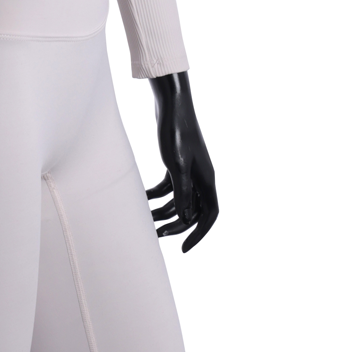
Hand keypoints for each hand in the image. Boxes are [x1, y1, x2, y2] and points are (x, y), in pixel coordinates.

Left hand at [146, 71, 217, 251]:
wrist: (170, 102)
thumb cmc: (176, 131)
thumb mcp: (177, 164)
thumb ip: (182, 192)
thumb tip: (186, 218)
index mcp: (207, 179)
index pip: (210, 215)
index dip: (199, 234)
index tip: (184, 248)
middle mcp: (201, 176)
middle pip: (192, 210)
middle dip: (176, 224)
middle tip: (157, 235)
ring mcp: (189, 170)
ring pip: (179, 200)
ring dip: (163, 211)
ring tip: (144, 218)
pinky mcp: (175, 163)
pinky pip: (168, 187)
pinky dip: (156, 195)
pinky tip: (140, 198)